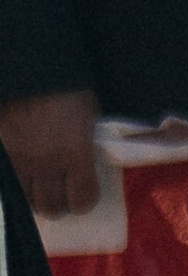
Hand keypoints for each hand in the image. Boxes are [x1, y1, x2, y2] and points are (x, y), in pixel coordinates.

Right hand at [0, 87, 100, 220]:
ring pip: (26, 200)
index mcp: (75, 151)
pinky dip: (16, 183)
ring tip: (41, 186)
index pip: (83, 198)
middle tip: (61, 194)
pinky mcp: (2, 155)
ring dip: (35, 197)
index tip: (85, 195)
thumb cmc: (66, 87)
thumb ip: (88, 144)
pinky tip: (23, 174)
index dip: (85, 200)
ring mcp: (19, 160)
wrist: (30, 69)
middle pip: (52, 207)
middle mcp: (46, 162)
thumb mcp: (88, 113)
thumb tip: (91, 164)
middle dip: (59, 204)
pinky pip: (8, 184)